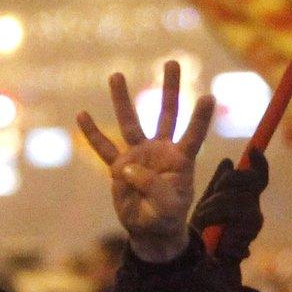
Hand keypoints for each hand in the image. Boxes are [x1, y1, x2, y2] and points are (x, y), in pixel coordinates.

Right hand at [78, 63, 216, 262]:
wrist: (151, 229)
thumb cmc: (167, 216)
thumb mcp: (167, 206)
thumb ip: (152, 186)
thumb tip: (126, 168)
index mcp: (181, 160)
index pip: (193, 135)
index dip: (200, 118)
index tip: (210, 97)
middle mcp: (161, 151)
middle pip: (167, 113)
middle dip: (170, 88)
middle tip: (173, 62)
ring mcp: (139, 156)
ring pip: (131, 123)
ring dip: (123, 99)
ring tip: (116, 75)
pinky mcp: (119, 167)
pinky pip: (104, 148)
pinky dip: (92, 133)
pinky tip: (81, 115)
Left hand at [191, 149, 268, 264]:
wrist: (201, 263)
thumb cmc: (205, 230)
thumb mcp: (207, 203)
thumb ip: (218, 185)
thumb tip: (228, 161)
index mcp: (245, 198)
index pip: (258, 178)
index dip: (260, 163)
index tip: (254, 150)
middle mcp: (253, 210)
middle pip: (250, 186)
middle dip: (227, 187)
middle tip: (208, 201)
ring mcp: (251, 227)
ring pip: (243, 206)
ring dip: (218, 211)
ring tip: (204, 220)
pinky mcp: (245, 244)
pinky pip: (237, 230)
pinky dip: (221, 232)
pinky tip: (216, 241)